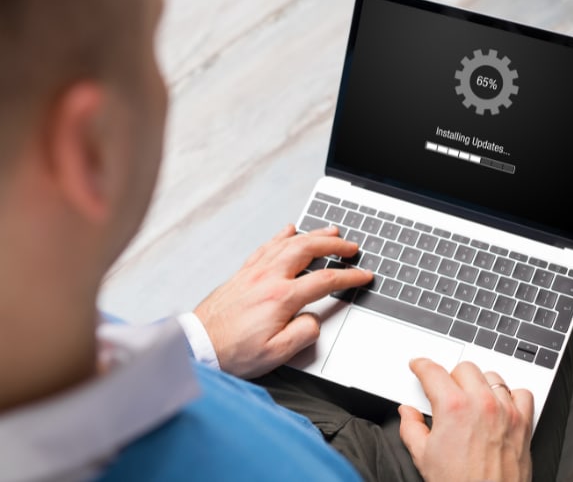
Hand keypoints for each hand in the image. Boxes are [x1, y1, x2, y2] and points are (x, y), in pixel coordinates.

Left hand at [194, 224, 371, 377]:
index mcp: (280, 298)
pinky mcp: (242, 274)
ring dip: (312, 235)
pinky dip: (281, 236)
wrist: (197, 346)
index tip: (363, 275)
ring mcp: (253, 273)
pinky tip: (288, 230)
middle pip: (308, 249)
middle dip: (334, 245)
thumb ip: (303, 334)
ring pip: (288, 243)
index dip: (349, 276)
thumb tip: (315, 319)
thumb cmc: (232, 353)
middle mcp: (267, 279)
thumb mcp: (276, 354)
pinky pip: (266, 247)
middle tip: (351, 246)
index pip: (325, 281)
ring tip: (330, 232)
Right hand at [398, 358, 533, 481]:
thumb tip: (408, 414)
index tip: (420, 366)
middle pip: (464, 368)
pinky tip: (500, 406)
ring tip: (471, 400)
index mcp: (453, 407)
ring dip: (480, 384)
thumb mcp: (423, 456)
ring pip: (492, 377)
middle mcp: (481, 403)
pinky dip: (511, 396)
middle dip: (451, 377)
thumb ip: (411, 428)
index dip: (422, 366)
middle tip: (445, 392)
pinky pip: (521, 394)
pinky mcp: (523, 423)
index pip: (433, 371)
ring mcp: (505, 411)